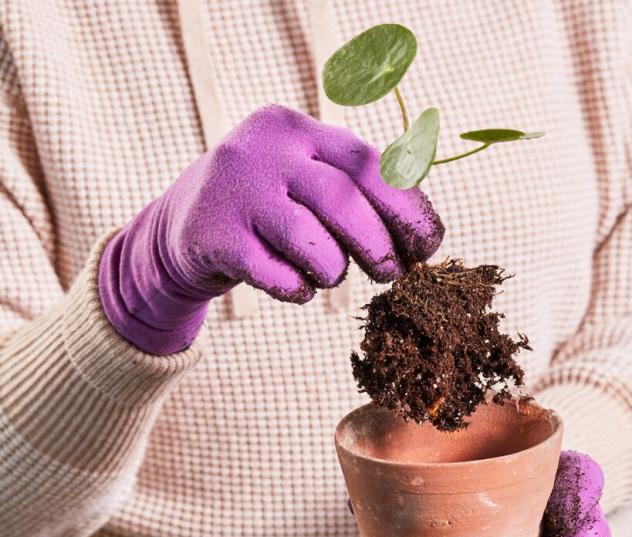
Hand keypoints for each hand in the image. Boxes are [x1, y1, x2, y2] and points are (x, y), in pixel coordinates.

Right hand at [98, 104, 443, 354]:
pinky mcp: (215, 236)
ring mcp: (237, 192)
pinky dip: (297, 289)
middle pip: (344, 201)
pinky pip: (277, 275)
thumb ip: (358, 195)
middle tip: (391, 274)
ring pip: (312, 242)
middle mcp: (266, 151)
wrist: (182, 229)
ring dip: (333, 269)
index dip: (408, 209)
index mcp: (299, 131)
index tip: (428, 245)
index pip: (369, 163)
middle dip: (379, 246)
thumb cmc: (269, 211)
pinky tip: (295, 286)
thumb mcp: (308, 182)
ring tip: (327, 273)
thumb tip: (423, 236)